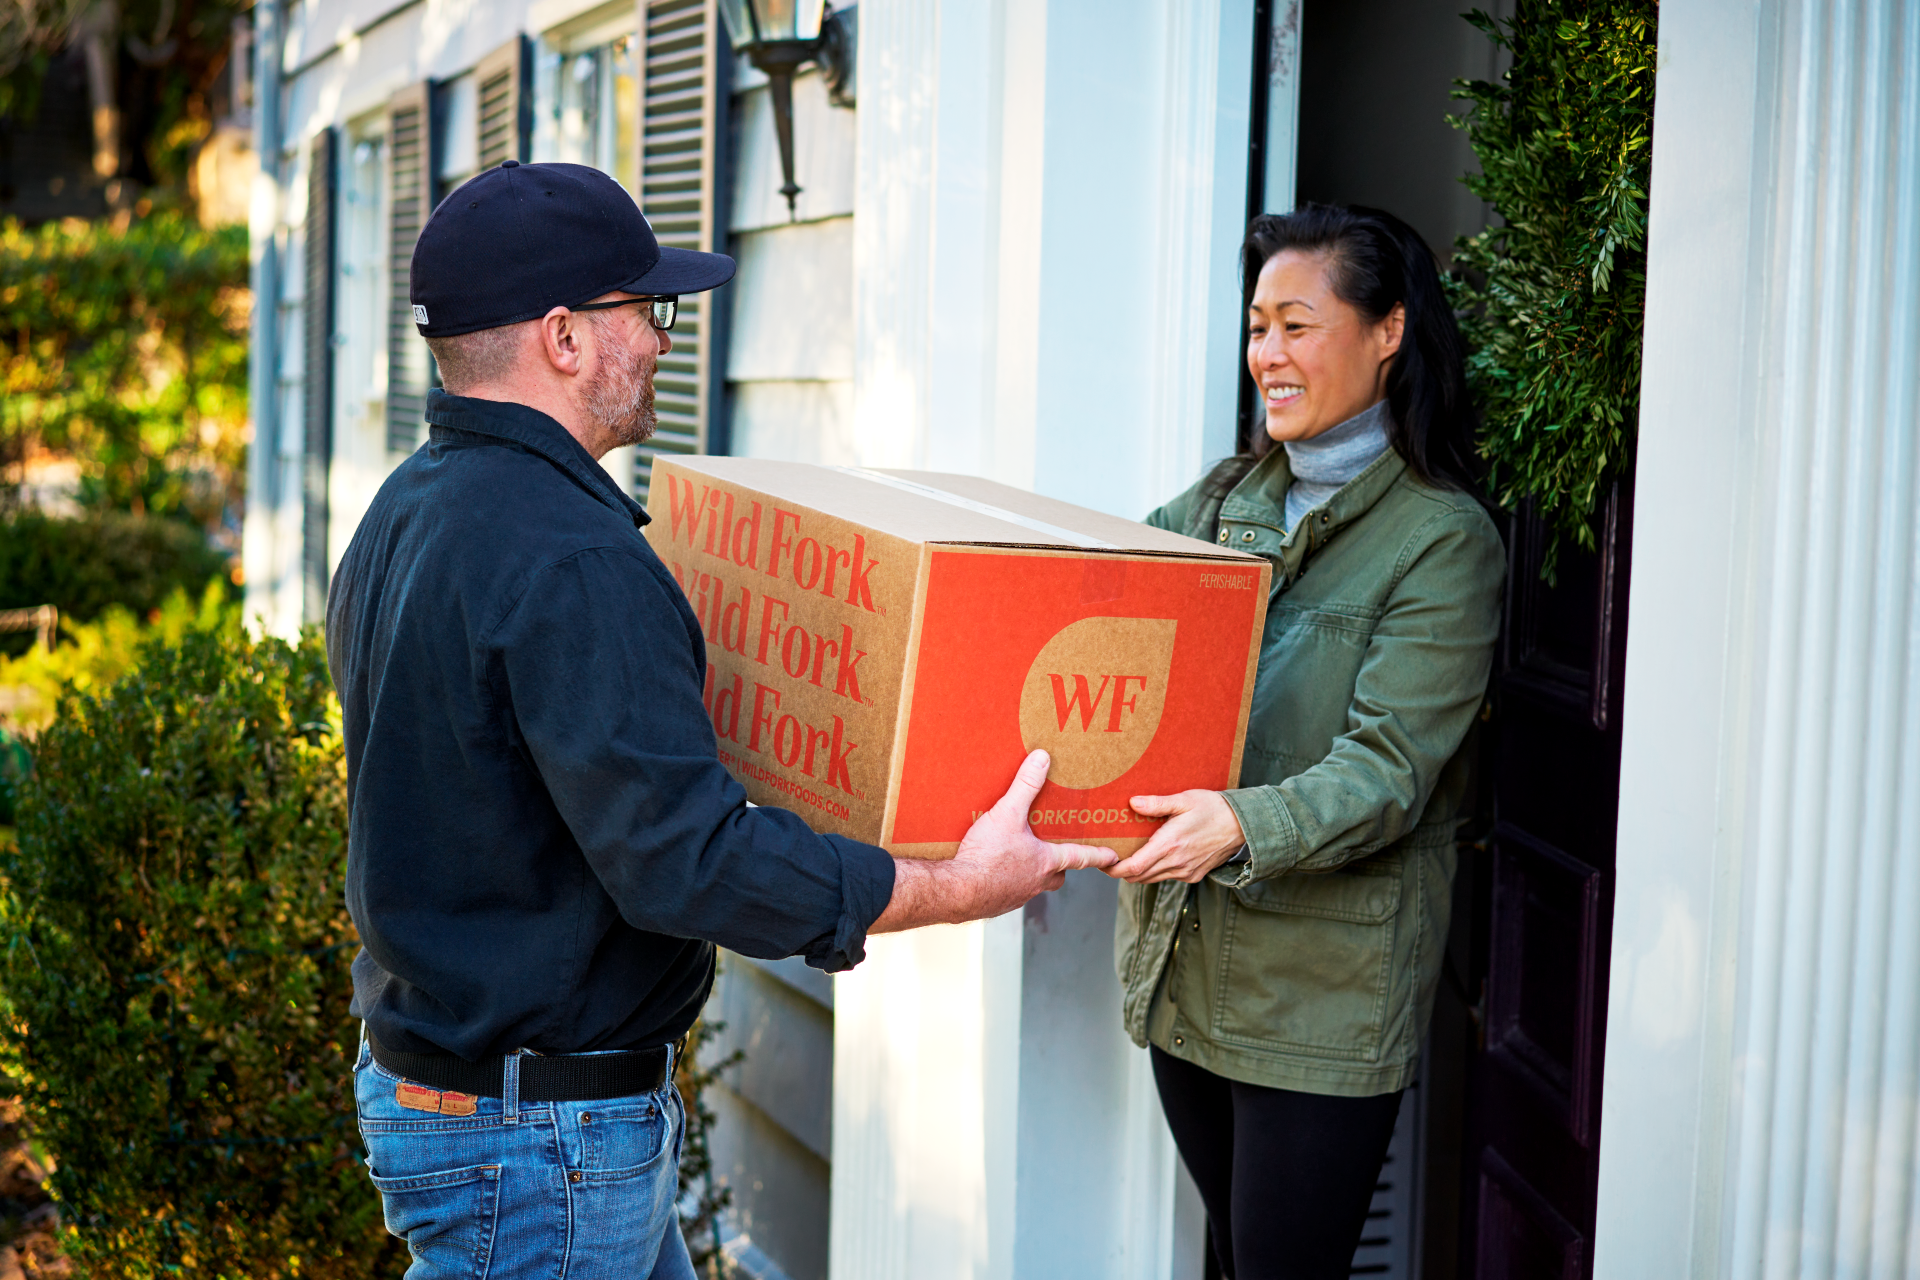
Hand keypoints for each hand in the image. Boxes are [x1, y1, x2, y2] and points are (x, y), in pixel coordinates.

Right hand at [871, 750, 1117, 932]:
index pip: (1079, 857)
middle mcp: (1036, 882)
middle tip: (1056, 855)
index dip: (1097, 855)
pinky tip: (992, 870)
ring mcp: (1017, 895)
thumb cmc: (986, 856)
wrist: (958, 891)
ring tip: (1017, 857)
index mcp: (1045, 861)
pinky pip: (1009, 891)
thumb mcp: (1007, 814)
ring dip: (1029, 872)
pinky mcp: (996, 902)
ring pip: (1033, 884)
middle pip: (1058, 876)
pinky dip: (1006, 880)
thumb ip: (1025, 785)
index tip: (1113, 857)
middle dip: (1060, 867)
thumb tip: (1042, 759)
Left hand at [1107, 790, 1245, 884]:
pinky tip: (1154, 856)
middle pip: (1138, 877)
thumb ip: (1157, 804)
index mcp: (1170, 845)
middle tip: (1110, 858)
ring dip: (1138, 872)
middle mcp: (1176, 863)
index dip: (1114, 869)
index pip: (1133, 868)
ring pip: (1151, 879)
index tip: (1103, 862)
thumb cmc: (1213, 809)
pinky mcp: (1193, 875)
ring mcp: (1186, 872)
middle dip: (1121, 871)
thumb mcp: (1184, 800)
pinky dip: (1155, 871)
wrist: (1243, 825)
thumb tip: (1132, 803)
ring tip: (1128, 857)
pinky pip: (1167, 877)